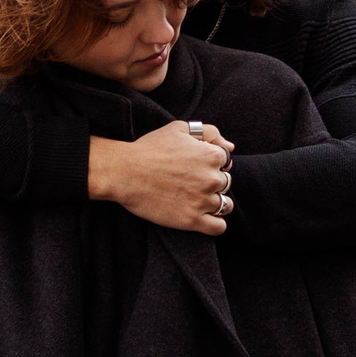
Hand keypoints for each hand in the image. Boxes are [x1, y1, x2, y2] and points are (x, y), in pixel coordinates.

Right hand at [88, 121, 234, 232]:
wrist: (124, 173)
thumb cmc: (150, 148)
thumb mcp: (179, 129)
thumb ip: (209, 133)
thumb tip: (231, 147)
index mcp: (211, 156)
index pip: (226, 162)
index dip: (211, 164)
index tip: (195, 167)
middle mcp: (212, 179)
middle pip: (226, 184)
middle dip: (212, 183)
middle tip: (191, 183)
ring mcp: (203, 201)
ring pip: (225, 206)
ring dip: (215, 203)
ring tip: (196, 200)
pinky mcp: (192, 220)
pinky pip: (219, 227)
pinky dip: (215, 224)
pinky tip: (202, 218)